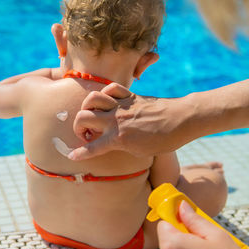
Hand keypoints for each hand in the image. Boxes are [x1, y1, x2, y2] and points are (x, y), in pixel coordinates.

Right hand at [69, 83, 190, 159]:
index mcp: (118, 138)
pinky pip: (112, 88)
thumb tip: (110, 141)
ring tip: (93, 114)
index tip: (71, 156)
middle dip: (78, 126)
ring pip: (93, 99)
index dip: (79, 153)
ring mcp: (122, 106)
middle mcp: (116, 120)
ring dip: (87, 107)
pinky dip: (106, 92)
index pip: (92, 148)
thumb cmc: (164, 140)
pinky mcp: (130, 96)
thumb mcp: (140, 151)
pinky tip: (109, 100)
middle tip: (87, 133)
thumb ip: (121, 145)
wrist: (182, 120)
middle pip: (83, 118)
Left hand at [158, 201, 242, 248]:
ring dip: (182, 247)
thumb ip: (195, 220)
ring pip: (171, 248)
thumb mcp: (216, 236)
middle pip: (166, 237)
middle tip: (199, 239)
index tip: (185, 221)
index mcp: (173, 245)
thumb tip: (182, 207)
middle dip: (179, 235)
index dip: (175, 222)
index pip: (162, 225)